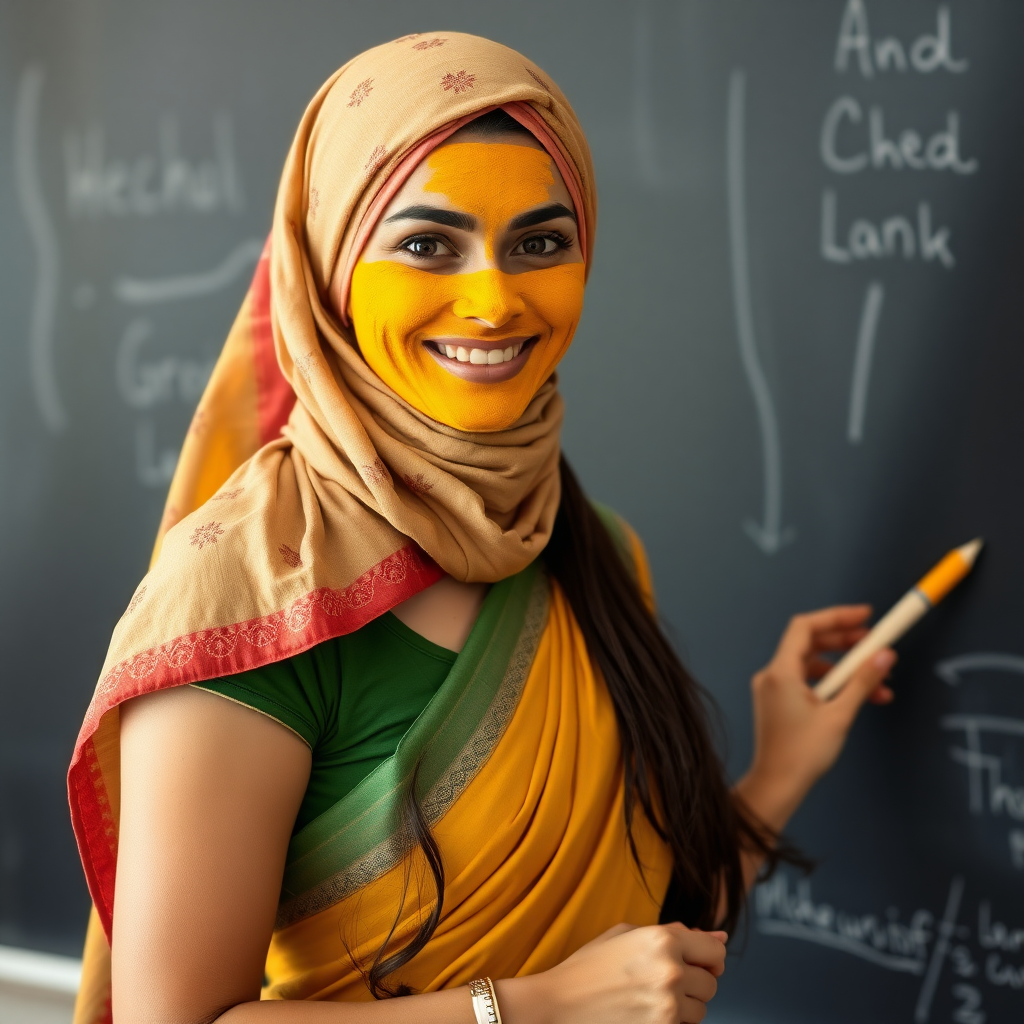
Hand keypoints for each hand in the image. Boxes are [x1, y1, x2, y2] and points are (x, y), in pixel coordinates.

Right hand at [504, 922, 725, 1023]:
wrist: (558, 1004)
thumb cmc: (589, 967)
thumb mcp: (627, 933)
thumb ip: (676, 932)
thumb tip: (719, 937)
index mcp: (662, 939)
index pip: (715, 950)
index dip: (708, 957)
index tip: (698, 961)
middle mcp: (670, 971)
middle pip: (711, 983)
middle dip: (694, 982)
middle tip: (663, 980)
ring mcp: (667, 1006)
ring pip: (701, 1010)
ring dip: (684, 1006)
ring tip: (651, 998)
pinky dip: (672, 1023)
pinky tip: (646, 1013)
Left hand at [740, 606, 895, 826]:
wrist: (777, 785)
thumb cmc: (803, 753)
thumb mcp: (840, 714)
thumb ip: (862, 681)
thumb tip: (884, 655)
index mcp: (781, 672)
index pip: (806, 627)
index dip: (836, 617)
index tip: (865, 617)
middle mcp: (773, 675)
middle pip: (810, 643)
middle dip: (845, 642)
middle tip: (875, 645)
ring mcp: (774, 689)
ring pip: (813, 665)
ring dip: (845, 669)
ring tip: (878, 681)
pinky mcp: (779, 703)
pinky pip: (808, 682)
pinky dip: (833, 685)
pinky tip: (860, 697)